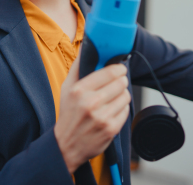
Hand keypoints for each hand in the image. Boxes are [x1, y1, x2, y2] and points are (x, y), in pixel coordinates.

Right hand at [54, 53, 130, 173]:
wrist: (66, 145)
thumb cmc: (68, 114)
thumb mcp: (67, 88)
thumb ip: (77, 67)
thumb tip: (87, 47)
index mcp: (79, 90)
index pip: (110, 72)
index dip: (118, 68)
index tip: (119, 69)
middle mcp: (91, 103)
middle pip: (121, 83)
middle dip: (121, 81)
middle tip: (117, 83)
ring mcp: (102, 117)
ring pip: (126, 96)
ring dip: (122, 95)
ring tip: (113, 98)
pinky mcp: (111, 129)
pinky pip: (126, 110)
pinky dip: (121, 108)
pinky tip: (112, 110)